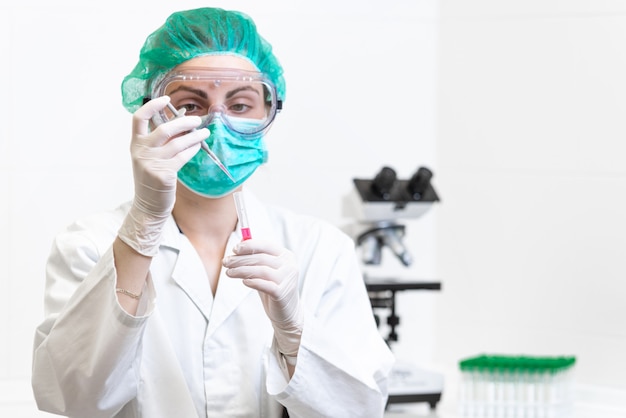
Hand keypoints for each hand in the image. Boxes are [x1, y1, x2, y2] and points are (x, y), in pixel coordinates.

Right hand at [118, 96, 208, 255]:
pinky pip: (182, 157)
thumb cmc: (153, 178)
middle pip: (164, 129)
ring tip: (205, 133)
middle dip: (184, 122)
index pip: (138, 118)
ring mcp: (151, 163)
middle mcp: (141, 151)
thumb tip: (183, 118)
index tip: (166, 99)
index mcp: (136, 144)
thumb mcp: (151, 156)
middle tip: (198, 120)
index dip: (152, 106)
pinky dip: (192, 150)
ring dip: (194, 136)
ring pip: (178, 143)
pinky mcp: (163, 174)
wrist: (148, 206)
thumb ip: (163, 139)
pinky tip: (199, 147)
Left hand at [223, 239, 302, 355]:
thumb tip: (240, 242)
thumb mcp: (266, 269)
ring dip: (242, 270)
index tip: (234, 249)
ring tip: (229, 273)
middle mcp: (289, 265)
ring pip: (261, 270)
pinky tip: (243, 282)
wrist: (286, 312)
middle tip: (225, 262)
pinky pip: (265, 285)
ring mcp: (287, 279)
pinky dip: (253, 282)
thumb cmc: (273, 287)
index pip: (266, 245)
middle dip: (240, 259)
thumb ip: (256, 256)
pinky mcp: (282, 293)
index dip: (249, 246)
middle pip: (261, 258)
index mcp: (286, 256)